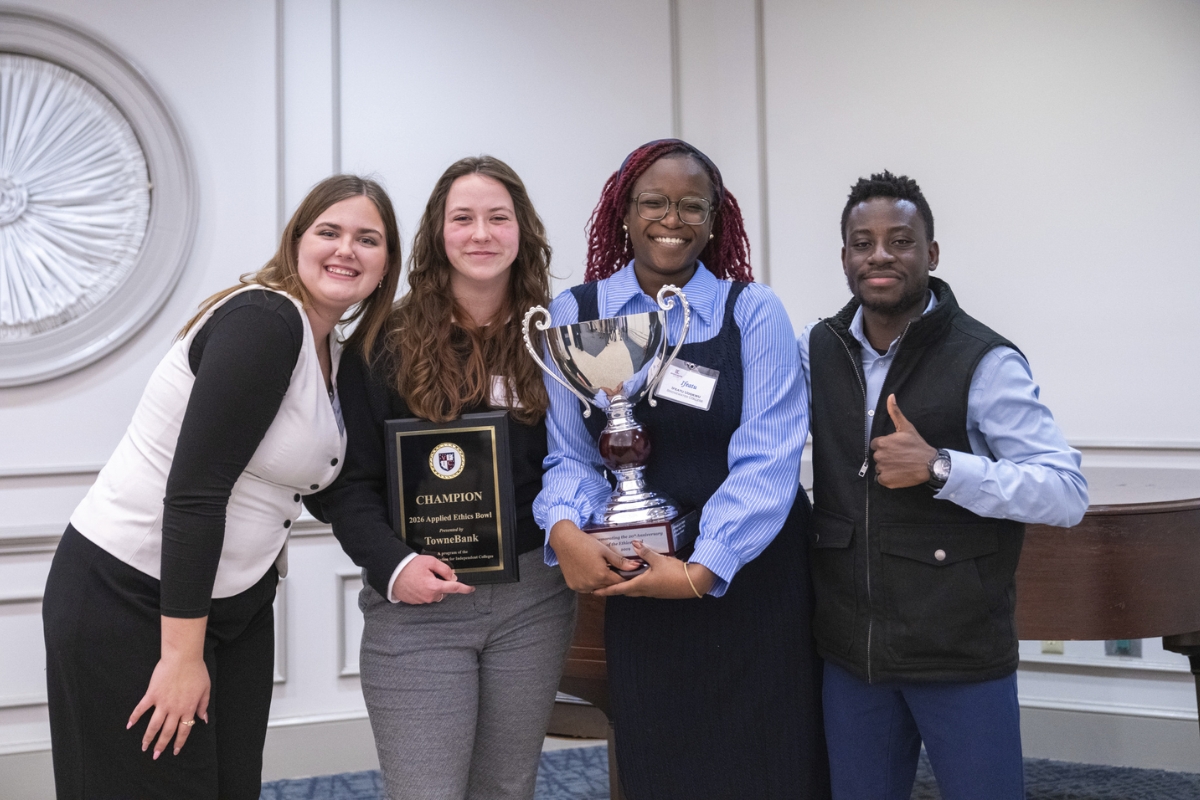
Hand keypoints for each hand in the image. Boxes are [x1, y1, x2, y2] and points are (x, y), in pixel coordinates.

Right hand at [128, 616, 209, 758]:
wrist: (183, 657)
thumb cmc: (196, 671)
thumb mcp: (205, 689)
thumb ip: (203, 705)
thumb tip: (204, 719)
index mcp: (188, 708)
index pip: (184, 730)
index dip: (179, 742)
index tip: (175, 751)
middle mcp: (174, 709)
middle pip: (167, 731)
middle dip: (161, 745)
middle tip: (156, 755)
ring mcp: (162, 703)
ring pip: (154, 725)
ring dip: (148, 738)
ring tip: (144, 747)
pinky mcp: (152, 695)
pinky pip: (141, 709)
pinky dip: (134, 717)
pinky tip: (129, 726)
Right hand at [391, 555, 474, 603]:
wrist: (392, 573)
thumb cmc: (410, 566)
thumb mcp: (430, 561)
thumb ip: (444, 569)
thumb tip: (452, 577)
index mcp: (435, 586)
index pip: (454, 588)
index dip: (464, 588)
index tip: (471, 589)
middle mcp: (429, 596)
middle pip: (443, 590)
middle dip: (441, 583)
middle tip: (431, 573)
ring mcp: (421, 601)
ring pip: (434, 594)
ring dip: (432, 587)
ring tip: (422, 576)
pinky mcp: (414, 602)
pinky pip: (425, 596)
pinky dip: (424, 590)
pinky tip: (417, 582)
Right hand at [549, 520, 640, 592]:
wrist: (564, 541)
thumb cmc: (585, 543)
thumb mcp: (605, 551)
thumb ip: (620, 562)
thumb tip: (636, 566)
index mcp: (601, 575)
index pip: (619, 582)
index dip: (624, 577)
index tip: (626, 573)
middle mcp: (591, 584)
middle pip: (608, 586)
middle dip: (612, 579)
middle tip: (611, 569)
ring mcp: (581, 586)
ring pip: (597, 588)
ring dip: (601, 582)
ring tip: (600, 569)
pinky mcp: (573, 586)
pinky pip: (586, 588)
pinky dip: (590, 583)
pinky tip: (589, 572)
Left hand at [594, 541, 715, 598]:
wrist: (693, 583)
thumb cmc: (675, 573)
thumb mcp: (659, 560)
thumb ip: (646, 552)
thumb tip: (634, 544)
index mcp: (641, 584)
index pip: (619, 588)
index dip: (606, 590)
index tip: (595, 592)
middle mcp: (645, 591)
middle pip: (625, 591)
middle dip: (614, 589)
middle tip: (603, 585)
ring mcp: (652, 592)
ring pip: (634, 590)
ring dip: (625, 586)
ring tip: (618, 579)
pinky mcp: (659, 591)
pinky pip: (643, 588)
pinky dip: (636, 584)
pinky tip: (637, 577)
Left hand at [869, 394, 937, 487]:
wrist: (930, 464)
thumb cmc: (918, 445)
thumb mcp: (906, 427)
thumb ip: (895, 412)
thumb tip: (890, 396)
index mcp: (882, 443)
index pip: (876, 445)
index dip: (886, 446)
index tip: (896, 448)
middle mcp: (879, 456)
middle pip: (877, 456)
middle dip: (886, 456)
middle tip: (900, 457)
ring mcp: (882, 469)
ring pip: (879, 468)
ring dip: (887, 467)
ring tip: (900, 465)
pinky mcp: (886, 480)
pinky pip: (881, 479)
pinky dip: (888, 478)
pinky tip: (898, 473)